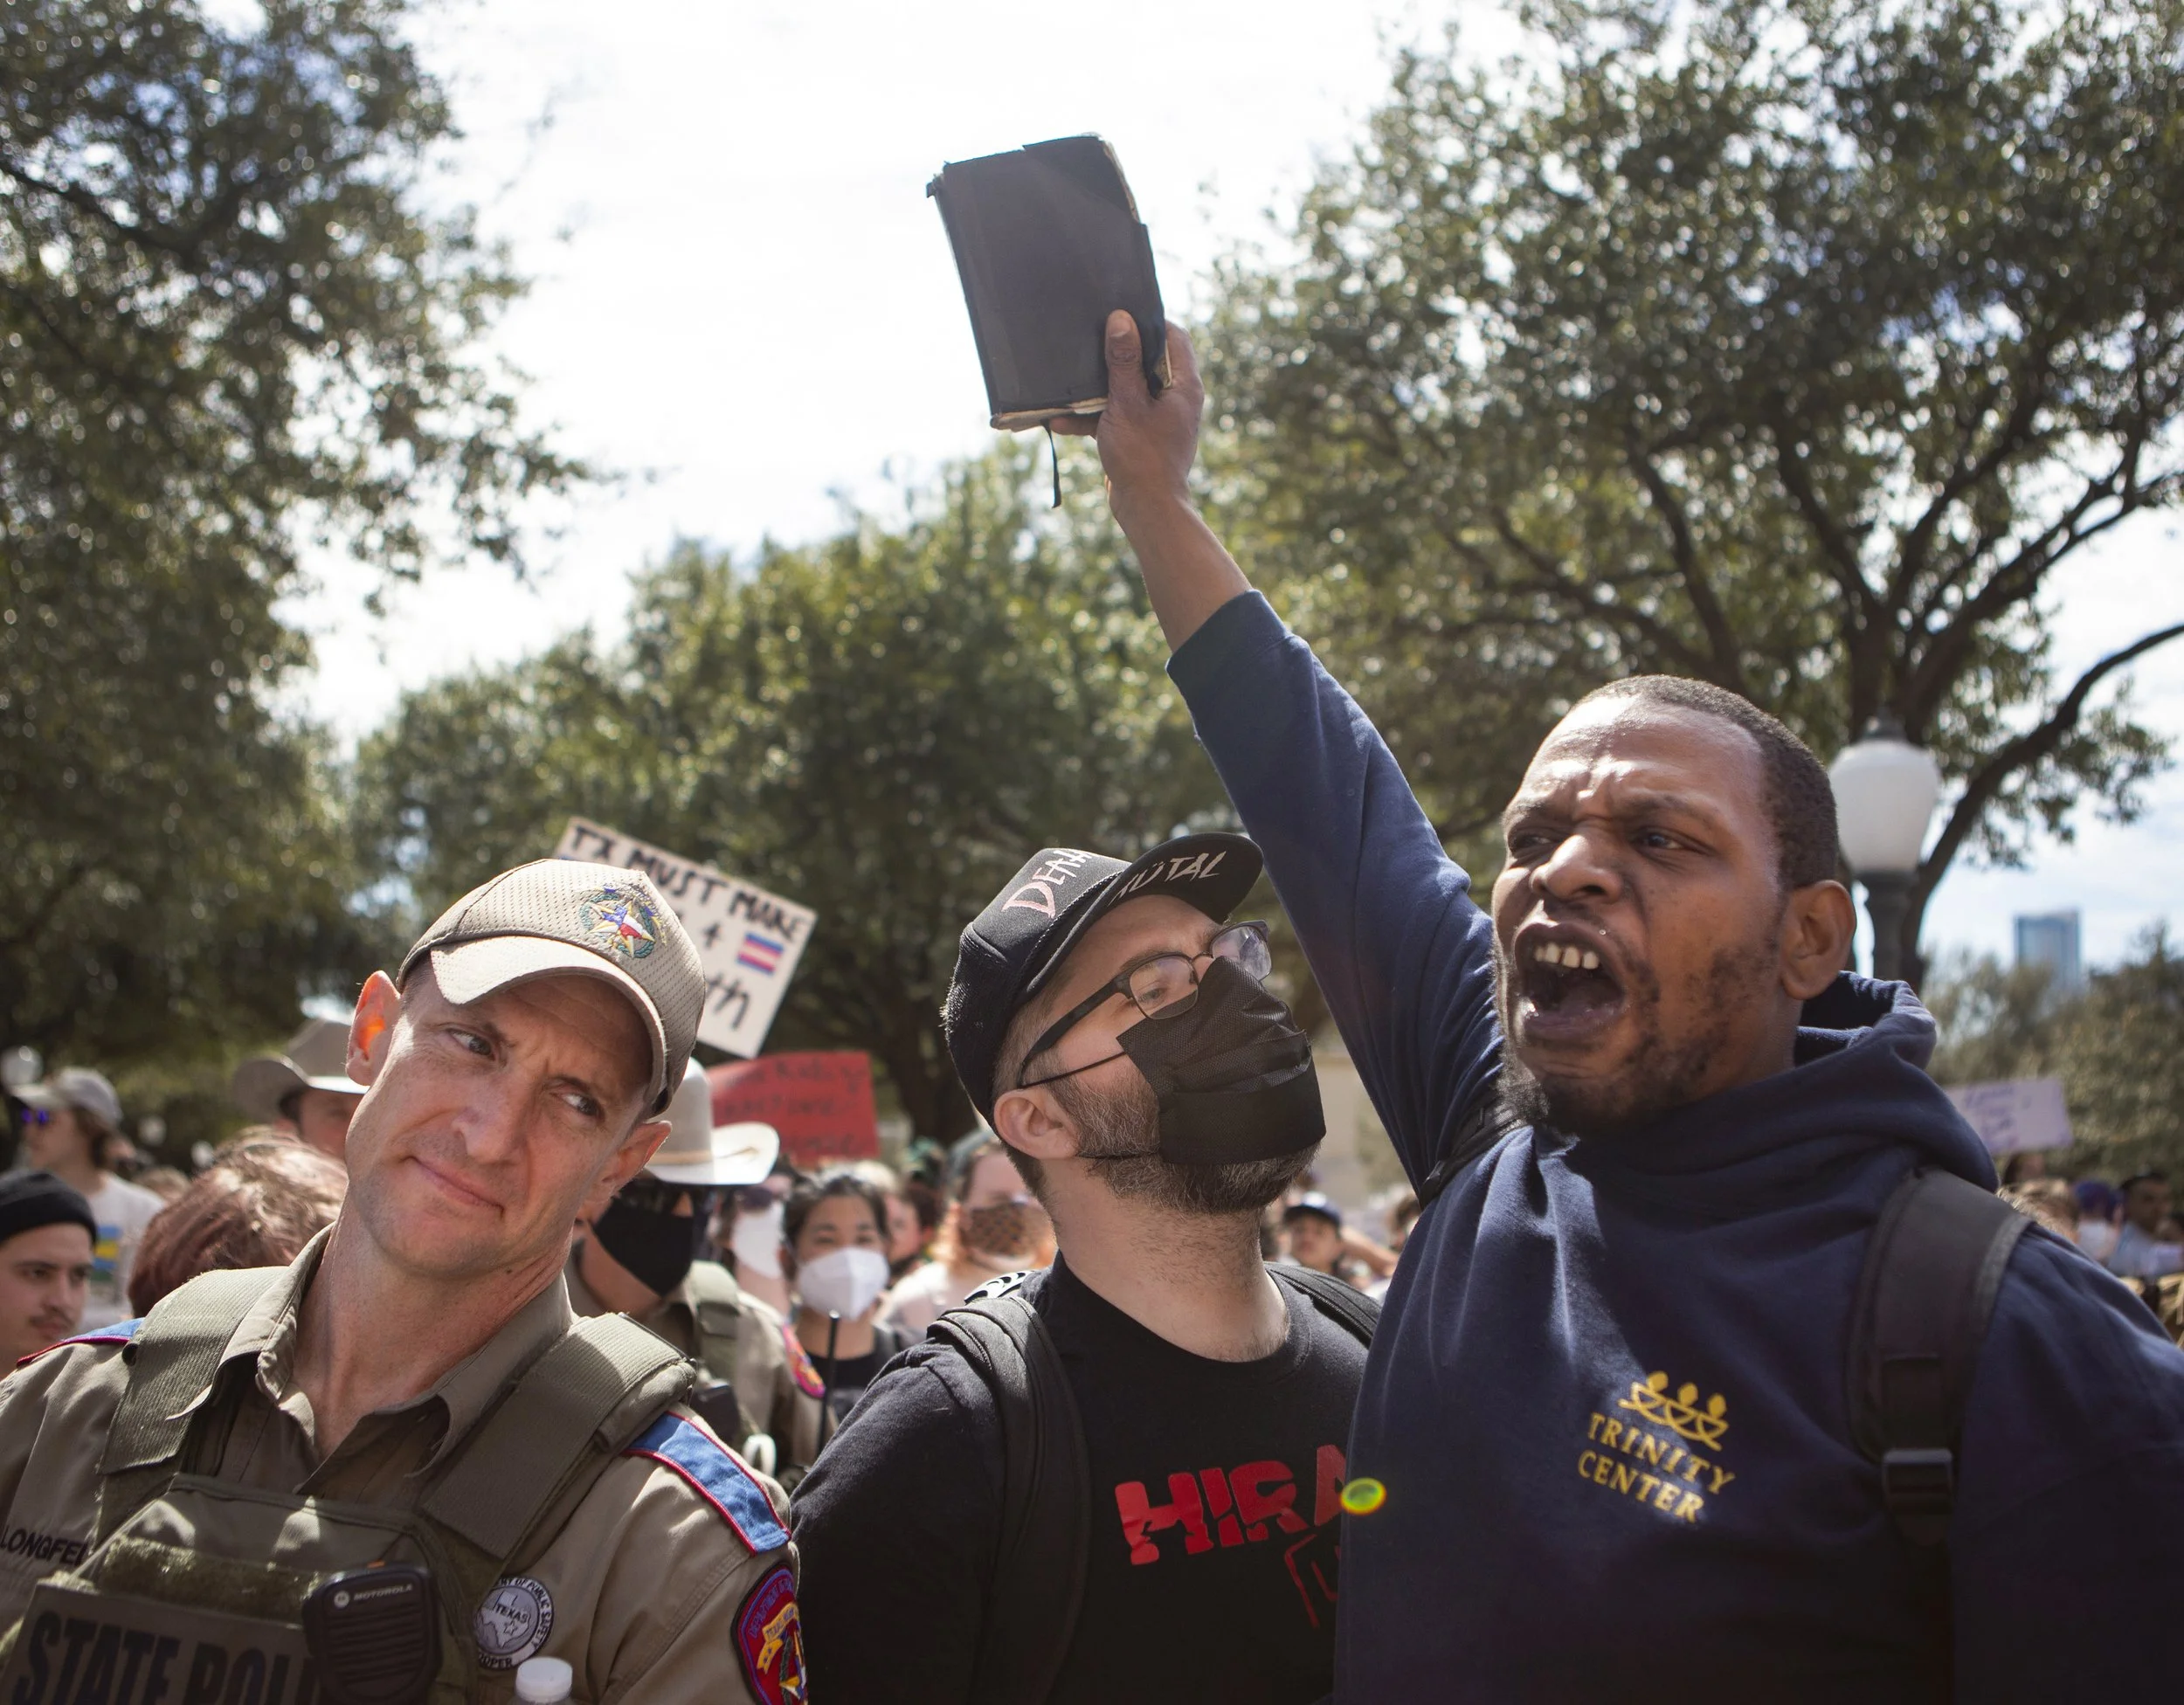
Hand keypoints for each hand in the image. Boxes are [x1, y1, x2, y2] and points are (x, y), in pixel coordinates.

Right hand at [1051, 310, 1204, 529]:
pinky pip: (1115, 416)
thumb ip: (1123, 361)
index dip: (1148, 321)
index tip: (1120, 313)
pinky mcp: (1138, 436)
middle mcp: (1174, 399)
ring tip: (1070, 377)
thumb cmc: (1143, 457)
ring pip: (1126, 388)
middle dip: (1116, 351)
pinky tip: (1059, 420)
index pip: (1173, 336)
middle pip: (1146, 360)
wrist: (1147, 511)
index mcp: (1183, 386)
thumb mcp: (1127, 403)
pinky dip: (1092, 417)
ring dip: (1097, 387)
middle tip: (1090, 335)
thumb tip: (1121, 319)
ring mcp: (1156, 418)